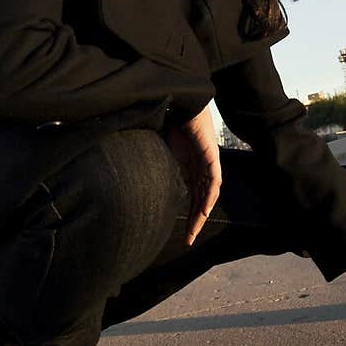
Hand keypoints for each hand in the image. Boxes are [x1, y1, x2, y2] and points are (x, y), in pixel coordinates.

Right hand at [163, 104, 222, 245]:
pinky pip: (213, 182)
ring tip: (194, 231)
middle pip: (201, 200)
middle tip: (189, 240)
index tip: (183, 233)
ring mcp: (208, 164)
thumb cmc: (172, 123)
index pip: (193, 196)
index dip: (189, 214)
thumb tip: (132, 174)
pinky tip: (204, 210)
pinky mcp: (211, 158)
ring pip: (208, 195)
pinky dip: (208, 197)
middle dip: (195, 221)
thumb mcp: (162, 150)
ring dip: (202, 214)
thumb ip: (156, 164)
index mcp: (192, 168)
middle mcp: (202, 169)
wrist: (183, 105)